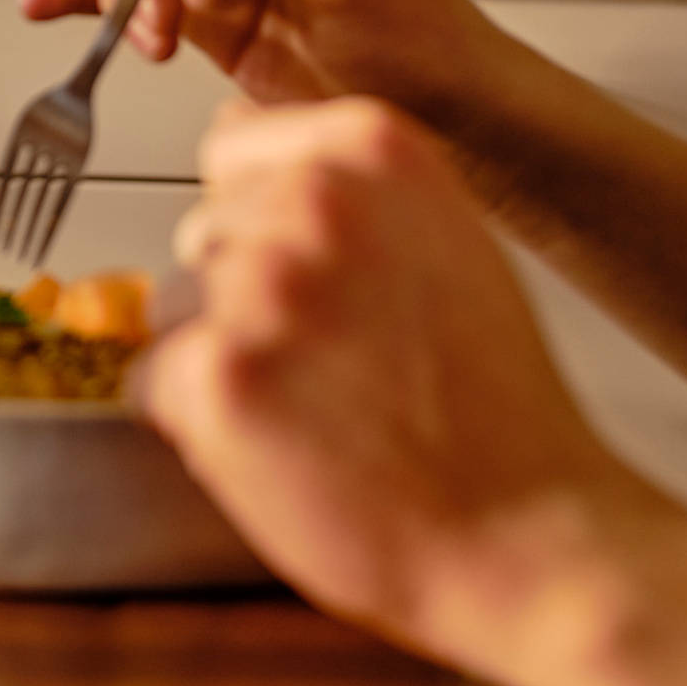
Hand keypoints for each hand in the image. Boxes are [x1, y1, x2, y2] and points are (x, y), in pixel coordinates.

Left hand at [143, 99, 673, 685]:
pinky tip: (285, 447)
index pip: (234, 147)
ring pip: (174, 305)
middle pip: (202, 230)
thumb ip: (350, 191)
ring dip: (221, 358)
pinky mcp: (221, 375)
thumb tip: (241, 153)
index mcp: (374, 148)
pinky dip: (200, 424)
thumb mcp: (447, 242)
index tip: (317, 279)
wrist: (530, 537)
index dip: (263, 223)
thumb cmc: (497, 410)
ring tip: (319, 411)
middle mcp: (313, 200)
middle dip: (243, 294)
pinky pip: (156, 381)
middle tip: (335, 364)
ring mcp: (262, 286)